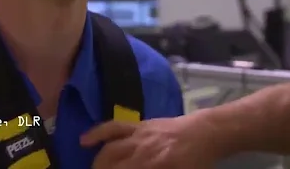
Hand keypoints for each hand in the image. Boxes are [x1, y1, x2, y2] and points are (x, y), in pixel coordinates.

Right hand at [80, 114, 219, 167]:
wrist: (205, 133)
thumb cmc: (197, 160)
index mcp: (155, 166)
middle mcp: (142, 151)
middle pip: (112, 166)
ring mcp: (138, 135)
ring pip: (108, 150)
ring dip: (97, 163)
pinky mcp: (138, 125)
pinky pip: (113, 127)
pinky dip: (97, 133)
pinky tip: (84, 141)